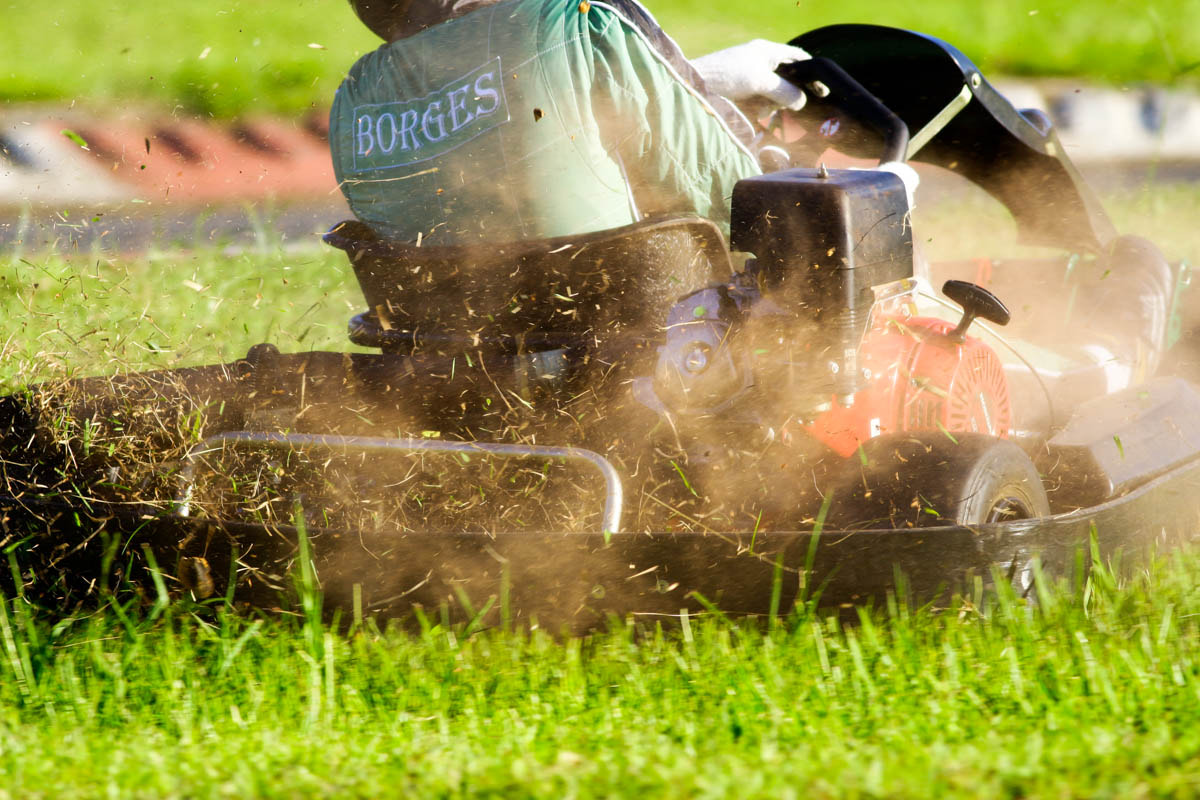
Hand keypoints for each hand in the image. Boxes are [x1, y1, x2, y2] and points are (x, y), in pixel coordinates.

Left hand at [692, 39, 810, 109]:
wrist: (693, 86)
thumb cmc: (726, 76)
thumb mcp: (760, 82)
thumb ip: (784, 91)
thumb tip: (801, 102)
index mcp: (767, 51)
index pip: (798, 58)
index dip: (812, 73)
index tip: (822, 90)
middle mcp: (760, 60)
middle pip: (786, 78)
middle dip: (789, 95)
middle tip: (793, 110)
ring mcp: (749, 75)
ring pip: (773, 92)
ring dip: (773, 105)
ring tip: (765, 114)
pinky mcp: (739, 90)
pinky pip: (759, 100)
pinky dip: (761, 108)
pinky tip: (756, 116)